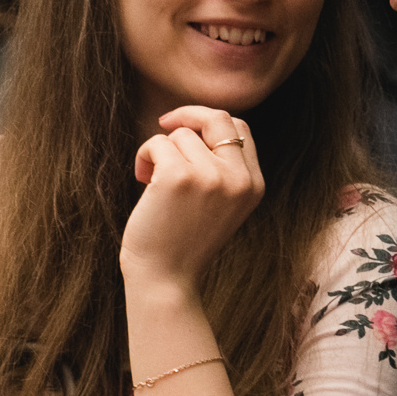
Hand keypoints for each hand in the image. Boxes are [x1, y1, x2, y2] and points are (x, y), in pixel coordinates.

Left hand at [118, 107, 261, 293]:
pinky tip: (142, 180)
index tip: (185, 128)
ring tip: (152, 182)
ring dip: (159, 152)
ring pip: (180, 134)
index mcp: (254, 185)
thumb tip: (194, 121)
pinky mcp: (179, 177)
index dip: (210, 121)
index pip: (240, 128)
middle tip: (163, 125)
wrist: (166, 280)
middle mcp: (238, 179)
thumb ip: (221, 168)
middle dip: (187, 115)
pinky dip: (144, 156)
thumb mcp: (219, 203)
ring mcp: (211, 177)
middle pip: (217, 118)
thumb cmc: (183, 241)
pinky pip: (157, 143)